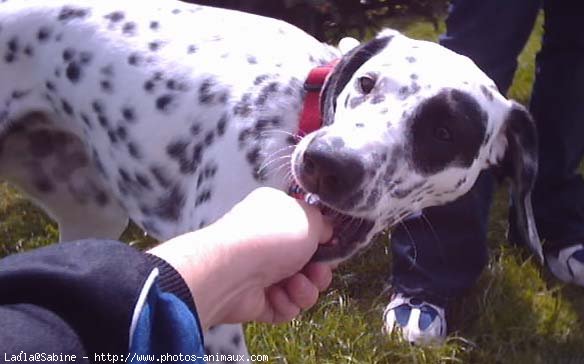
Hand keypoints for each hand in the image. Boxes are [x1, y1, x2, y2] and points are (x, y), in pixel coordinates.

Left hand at [148, 187, 333, 328]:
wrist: (231, 271)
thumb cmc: (271, 236)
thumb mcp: (308, 217)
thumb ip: (324, 223)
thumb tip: (327, 232)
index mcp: (276, 215)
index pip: (308, 229)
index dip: (325, 241)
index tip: (333, 247)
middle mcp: (269, 243)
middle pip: (310, 262)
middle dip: (320, 271)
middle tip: (316, 271)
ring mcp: (262, 273)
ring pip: (302, 288)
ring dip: (306, 289)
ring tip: (295, 284)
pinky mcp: (258, 302)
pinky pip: (286, 307)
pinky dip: (287, 303)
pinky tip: (278, 296)